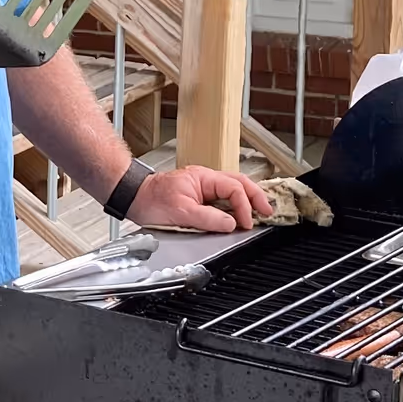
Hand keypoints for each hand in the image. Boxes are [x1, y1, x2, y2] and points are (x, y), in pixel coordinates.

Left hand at [130, 165, 271, 233]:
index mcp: (203, 178)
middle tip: (268, 211)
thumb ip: (208, 218)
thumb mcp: (180, 212)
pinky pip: (223, 199)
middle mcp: (206, 180)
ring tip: (260, 212)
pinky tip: (240, 213)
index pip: (233, 189)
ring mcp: (204, 188)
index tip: (245, 223)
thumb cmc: (151, 200)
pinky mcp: (200, 197)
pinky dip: (235, 206)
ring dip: (247, 200)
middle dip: (256, 197)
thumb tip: (231, 223)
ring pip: (233, 190)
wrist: (134, 198)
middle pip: (240, 184)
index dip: (243, 206)